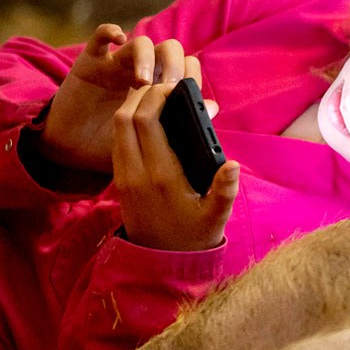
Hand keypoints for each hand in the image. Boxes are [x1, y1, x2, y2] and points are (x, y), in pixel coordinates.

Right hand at [39, 24, 216, 173]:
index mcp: (159, 90)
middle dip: (174, 64)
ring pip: (141, 43)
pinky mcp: (90, 62)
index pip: (185, 68)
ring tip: (144, 83)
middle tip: (171, 88)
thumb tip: (214, 107)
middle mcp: (141, 72)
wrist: (74, 151)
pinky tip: (118, 37)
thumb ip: (180, 123)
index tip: (191, 96)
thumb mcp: (149, 139)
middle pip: (168, 50)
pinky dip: (109, 31)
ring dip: (147, 58)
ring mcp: (116, 65)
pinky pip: (99, 37)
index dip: (191, 75)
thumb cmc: (115, 146)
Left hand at [112, 82, 239, 251]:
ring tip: (157, 98)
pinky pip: (117, 141)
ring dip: (133, 106)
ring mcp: (124, 176)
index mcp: (162, 176)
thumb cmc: (194, 236)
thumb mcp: (216, 217)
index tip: (176, 88)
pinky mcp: (119, 180)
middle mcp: (136, 173)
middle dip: (143, 94)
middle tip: (165, 87)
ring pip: (117, 127)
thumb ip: (225, 190)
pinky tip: (148, 120)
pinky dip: (128, 122)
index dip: (157, 96)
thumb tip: (232, 164)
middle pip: (125, 116)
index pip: (147, 121)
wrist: (162, 262)